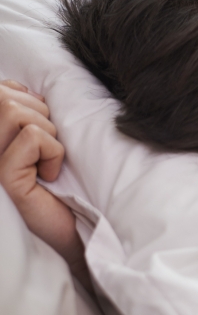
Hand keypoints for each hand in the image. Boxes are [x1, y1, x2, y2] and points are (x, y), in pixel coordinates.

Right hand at [0, 79, 86, 286]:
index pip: (1, 90)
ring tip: (45, 164)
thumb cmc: (58, 181)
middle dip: (42, 119)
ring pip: (19, 113)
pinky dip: (53, 154)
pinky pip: (33, 138)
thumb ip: (23, 110)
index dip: (28, 101)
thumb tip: (21, 88)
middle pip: (7, 98)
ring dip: (49, 137)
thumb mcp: (42, 139)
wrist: (73, 227)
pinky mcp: (4, 177)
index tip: (38, 134)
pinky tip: (47, 177)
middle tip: (44, 153)